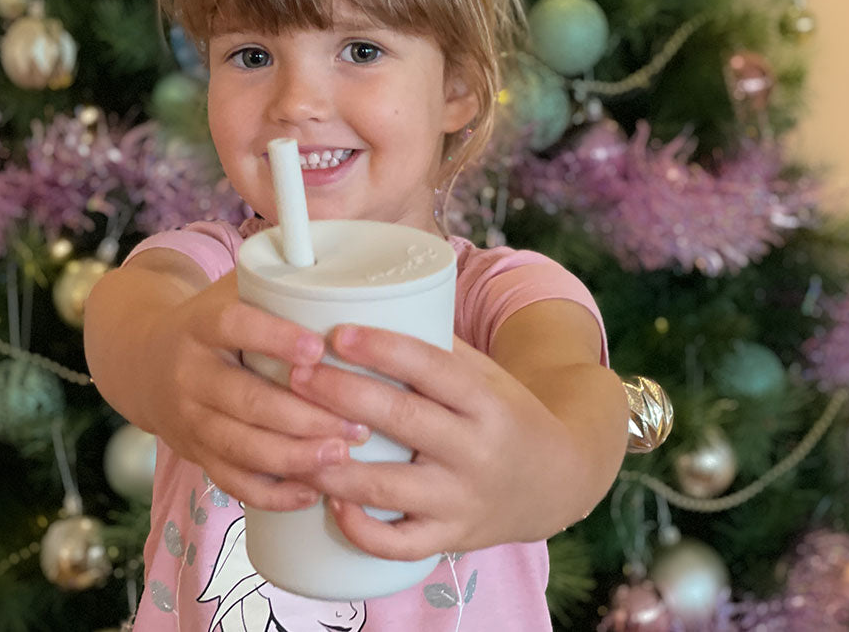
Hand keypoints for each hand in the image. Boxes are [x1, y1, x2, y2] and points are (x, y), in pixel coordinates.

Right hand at [148, 272, 368, 511]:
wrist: (146, 361)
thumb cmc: (214, 322)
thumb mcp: (232, 290)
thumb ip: (280, 283)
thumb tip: (354, 275)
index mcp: (201, 324)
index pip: (234, 326)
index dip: (274, 338)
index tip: (318, 349)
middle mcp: (190, 373)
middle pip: (247, 401)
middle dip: (306, 417)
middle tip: (358, 424)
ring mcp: (189, 419)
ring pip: (242, 447)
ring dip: (295, 457)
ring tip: (342, 455)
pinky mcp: (195, 453)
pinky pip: (233, 481)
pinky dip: (273, 493)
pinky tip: (312, 491)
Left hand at [287, 324, 578, 560]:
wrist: (558, 481)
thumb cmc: (505, 416)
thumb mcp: (486, 376)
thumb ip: (436, 349)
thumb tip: (364, 305)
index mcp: (486, 401)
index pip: (432, 368)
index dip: (383, 350)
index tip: (338, 334)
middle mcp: (476, 451)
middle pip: (401, 420)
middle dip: (341, 396)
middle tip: (296, 375)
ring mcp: (461, 499)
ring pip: (388, 488)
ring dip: (333, 467)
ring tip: (289, 443)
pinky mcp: (451, 537)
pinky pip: (398, 544)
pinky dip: (360, 529)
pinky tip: (329, 501)